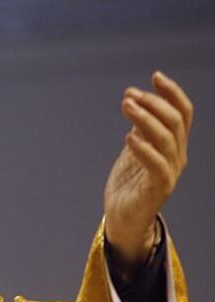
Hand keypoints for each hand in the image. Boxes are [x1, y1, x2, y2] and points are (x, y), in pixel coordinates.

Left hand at [103, 71, 192, 272]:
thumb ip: (141, 131)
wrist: (122, 220)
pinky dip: (143, 149)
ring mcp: (170, 173)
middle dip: (153, 103)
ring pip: (166, 139)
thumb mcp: (134, 151)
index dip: (172, 93)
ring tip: (126, 105)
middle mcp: (177, 157)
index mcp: (174, 146)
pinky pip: (156, 165)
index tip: (155, 76)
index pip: (183, 113)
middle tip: (129, 94)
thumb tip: (137, 104)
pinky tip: (128, 137)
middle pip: (175, 121)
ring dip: (145, 118)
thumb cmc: (128, 186)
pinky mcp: (158, 190)